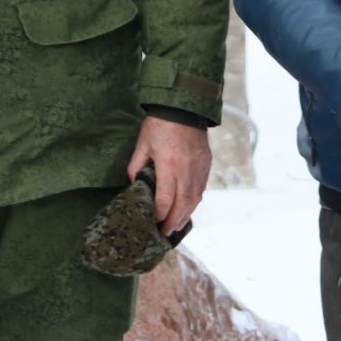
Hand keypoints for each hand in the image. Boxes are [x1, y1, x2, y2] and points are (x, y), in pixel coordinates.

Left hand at [127, 117, 209, 235]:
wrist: (184, 107)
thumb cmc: (159, 124)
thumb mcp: (142, 144)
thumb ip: (136, 167)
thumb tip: (134, 185)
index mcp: (168, 164)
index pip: (165, 199)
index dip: (160, 215)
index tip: (153, 223)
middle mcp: (187, 169)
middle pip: (183, 204)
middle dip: (174, 222)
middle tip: (165, 233)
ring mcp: (199, 167)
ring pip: (195, 199)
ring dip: (185, 216)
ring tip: (176, 226)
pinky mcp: (206, 164)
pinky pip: (201, 189)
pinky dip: (194, 202)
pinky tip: (187, 209)